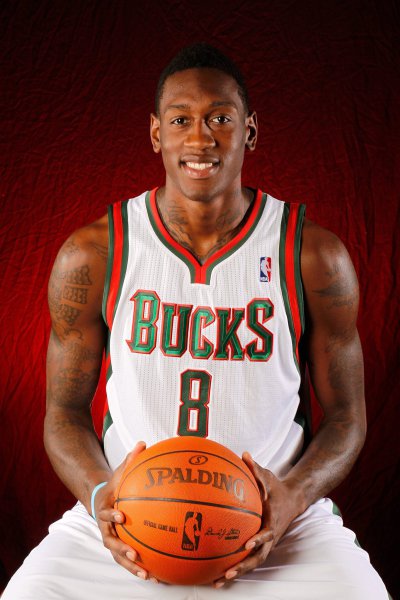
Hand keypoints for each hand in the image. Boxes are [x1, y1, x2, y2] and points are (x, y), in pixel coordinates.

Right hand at [94, 441, 157, 581]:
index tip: (121, 516)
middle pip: (111, 542)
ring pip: (119, 557)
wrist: (102, 501)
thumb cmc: (115, 486)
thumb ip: (130, 459)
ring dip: (131, 567)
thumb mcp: (120, 472)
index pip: (106, 514)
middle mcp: (106, 529)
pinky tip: (157, 576)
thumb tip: (142, 442)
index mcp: (105, 510)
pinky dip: (140, 568)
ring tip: (146, 574)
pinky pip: (129, 561)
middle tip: (134, 554)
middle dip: (122, 550)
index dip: (112, 516)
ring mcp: (112, 540)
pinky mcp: (120, 548)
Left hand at [213, 452, 302, 587]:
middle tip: (228, 573)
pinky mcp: (260, 547)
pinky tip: (216, 574)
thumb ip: (256, 468)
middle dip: (243, 567)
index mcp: (273, 522)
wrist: (292, 500)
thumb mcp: (268, 476)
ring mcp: (266, 544)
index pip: (267, 534)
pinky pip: (247, 560)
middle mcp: (270, 537)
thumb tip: (244, 454)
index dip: (258, 540)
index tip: (246, 544)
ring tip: (217, 582)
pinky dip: (235, 568)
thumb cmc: (277, 487)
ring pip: (252, 564)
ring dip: (237, 573)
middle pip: (258, 557)